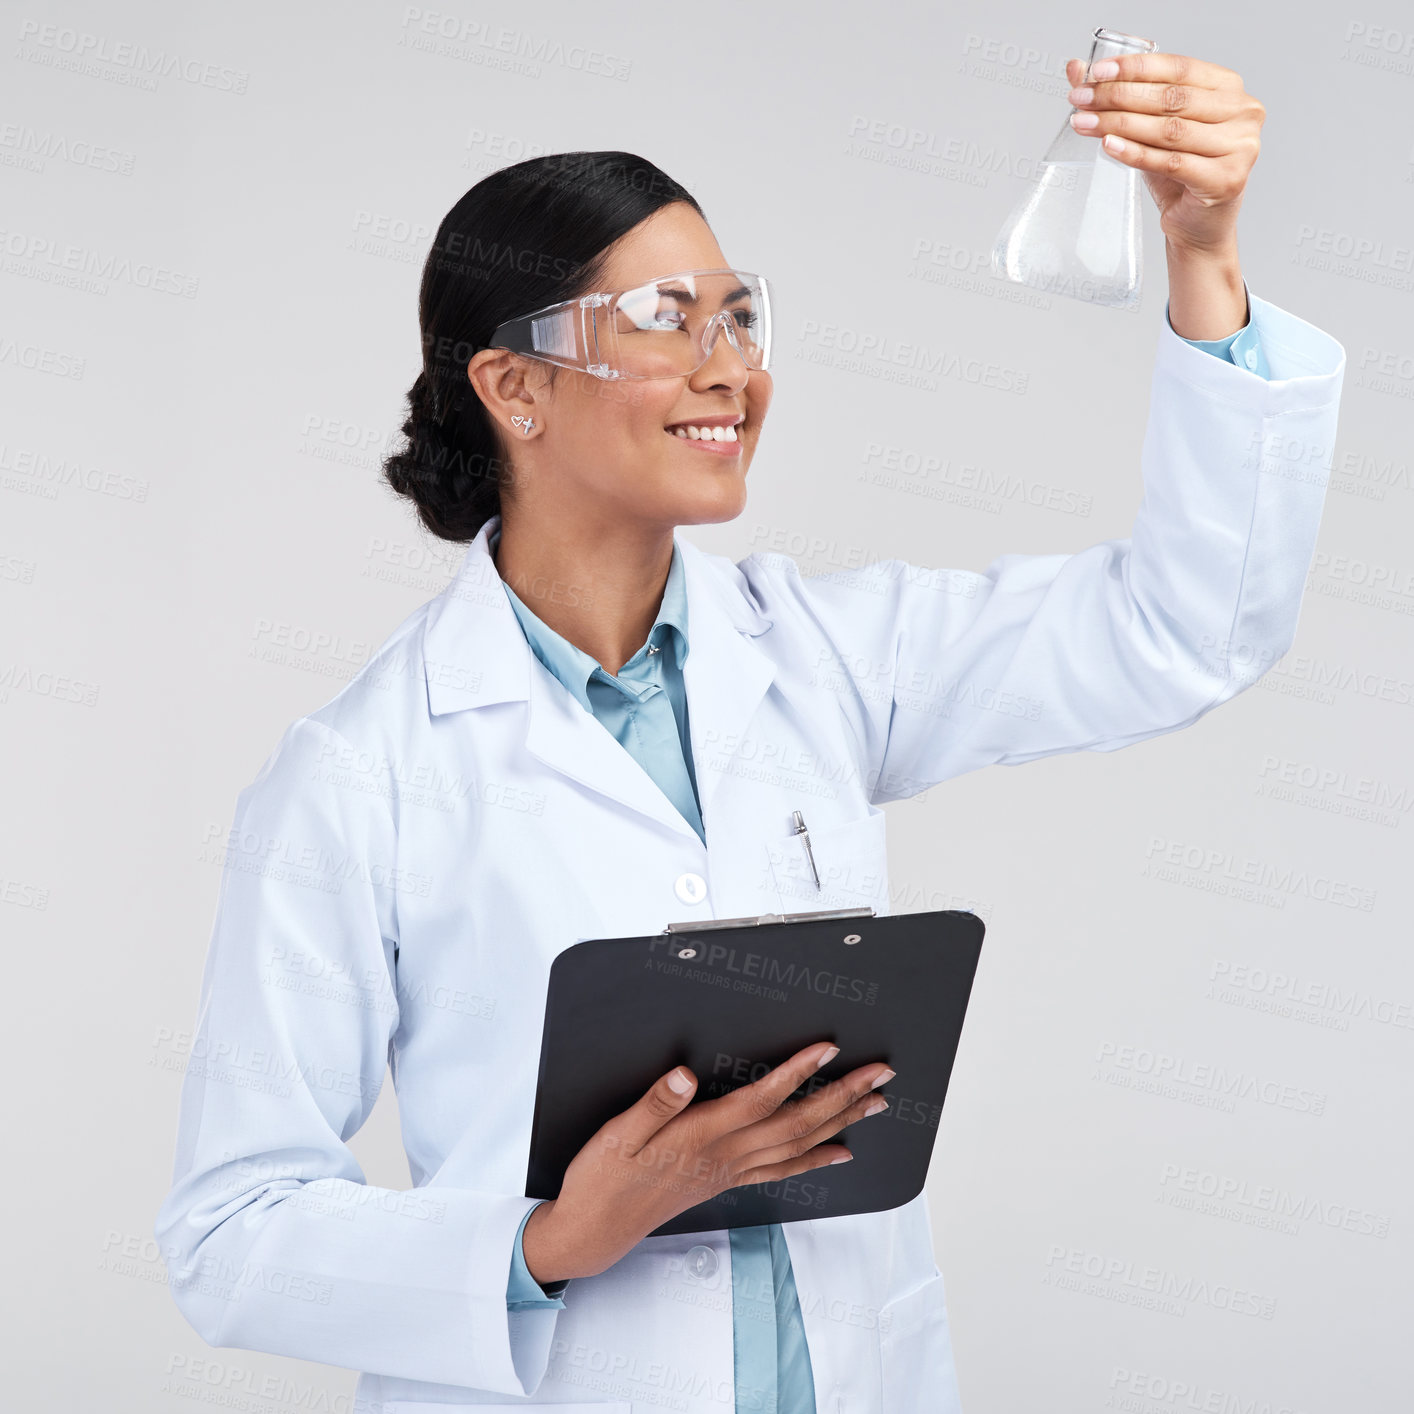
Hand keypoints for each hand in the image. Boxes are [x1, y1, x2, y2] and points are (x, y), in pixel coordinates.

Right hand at [521, 1041, 893, 1282]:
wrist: (595, 1229)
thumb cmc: (604, 1178)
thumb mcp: (618, 1133)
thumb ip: (654, 1104)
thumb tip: (683, 1075)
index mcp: (702, 1135)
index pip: (761, 1099)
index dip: (797, 1073)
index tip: (827, 1049)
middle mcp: (726, 1154)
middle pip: (796, 1122)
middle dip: (841, 1095)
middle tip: (879, 1074)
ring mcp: (730, 1169)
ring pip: (799, 1144)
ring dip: (841, 1122)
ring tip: (874, 1103)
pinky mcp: (726, 1179)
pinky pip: (784, 1170)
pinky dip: (817, 1159)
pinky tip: (840, 1152)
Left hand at [1064, 51, 1264, 256]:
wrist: (1197, 226)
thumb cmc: (1179, 176)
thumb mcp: (1151, 130)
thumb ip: (1121, 98)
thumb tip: (1077, 70)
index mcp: (1229, 88)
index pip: (1178, 68)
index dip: (1134, 68)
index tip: (1095, 72)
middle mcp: (1243, 112)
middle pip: (1171, 98)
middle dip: (1120, 96)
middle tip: (1081, 100)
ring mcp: (1240, 147)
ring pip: (1169, 130)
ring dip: (1121, 124)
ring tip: (1086, 123)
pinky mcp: (1226, 180)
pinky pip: (1171, 162)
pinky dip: (1136, 153)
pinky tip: (1109, 145)